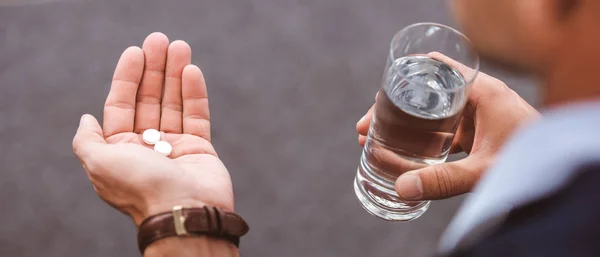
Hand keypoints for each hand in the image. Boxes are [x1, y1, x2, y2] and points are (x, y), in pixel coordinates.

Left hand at [73, 33, 232, 225]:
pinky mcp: (200, 149)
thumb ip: (88, 140)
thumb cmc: (141, 189)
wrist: (183, 213)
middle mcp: (147, 147)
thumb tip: (86, 118)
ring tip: (180, 47)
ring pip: (174, 104)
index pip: (121, 105)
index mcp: (121, 150)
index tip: (136, 52)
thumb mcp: (100, 164)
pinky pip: (197, 116)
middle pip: (149, 99)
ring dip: (176, 74)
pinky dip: (195, 94)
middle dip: (154, 69)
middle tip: (160, 41)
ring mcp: (175, 147)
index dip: (127, 78)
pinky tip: (192, 72)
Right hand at [356, 52, 539, 199]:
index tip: (382, 89)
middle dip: (395, 109)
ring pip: (433, 113)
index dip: (408, 77)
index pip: (440, 71)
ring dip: (406, 124)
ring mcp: (479, 117)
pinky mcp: (479, 134)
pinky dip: (422, 137)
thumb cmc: (529, 162)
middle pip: (428, 94)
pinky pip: (443, 130)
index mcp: (482, 93)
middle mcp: (479, 99)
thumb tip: (402, 187)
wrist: (558, 171)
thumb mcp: (482, 170)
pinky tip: (405, 150)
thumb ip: (444, 180)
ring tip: (375, 137)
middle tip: (367, 125)